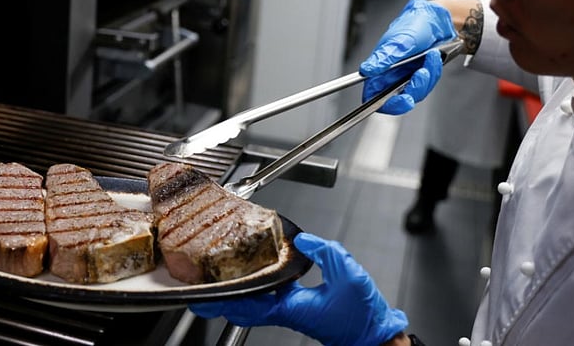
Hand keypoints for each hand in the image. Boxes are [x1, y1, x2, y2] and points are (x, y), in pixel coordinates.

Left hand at [190, 233, 407, 345]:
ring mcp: (289, 311)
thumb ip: (325, 252)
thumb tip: (304, 240)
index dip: (224, 299)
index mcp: (290, 306)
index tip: (203, 296)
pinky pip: (266, 299)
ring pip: (252, 303)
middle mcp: (285, 311)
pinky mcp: (296, 309)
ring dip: (235, 291)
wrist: (373, 333)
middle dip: (221, 296)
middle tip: (200, 283)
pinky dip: (253, 288)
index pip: (248, 304)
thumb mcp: (348, 274)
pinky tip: (252, 274)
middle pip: (243, 305)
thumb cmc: (361, 314)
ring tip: (218, 275)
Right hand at [358, 0, 456, 114]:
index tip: (401, 100)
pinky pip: (426, 85)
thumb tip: (367, 70)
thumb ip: (383, 58)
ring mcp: (406, 77)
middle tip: (421, 76)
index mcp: (378, 68)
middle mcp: (390, 75)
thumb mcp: (399, 40)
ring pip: (414, 93)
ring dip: (426, 77)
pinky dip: (433, 73)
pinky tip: (434, 58)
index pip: (373, 95)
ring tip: (430, 57)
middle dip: (413, 90)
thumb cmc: (414, 25)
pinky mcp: (420, 77)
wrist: (437, 21)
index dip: (384, 104)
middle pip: (396, 99)